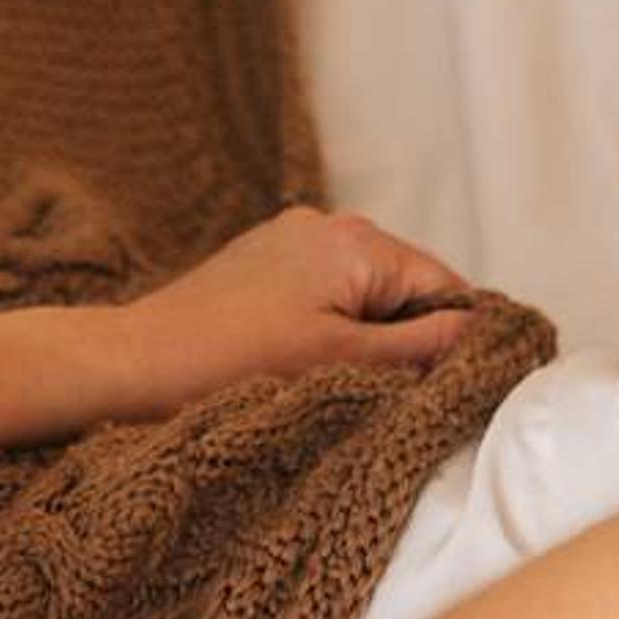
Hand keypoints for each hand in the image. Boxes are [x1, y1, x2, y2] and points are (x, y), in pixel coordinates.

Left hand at [100, 206, 472, 419]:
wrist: (137, 361)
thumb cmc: (234, 362)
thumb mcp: (343, 360)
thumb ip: (420, 344)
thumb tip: (480, 330)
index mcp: (358, 241)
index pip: (444, 283)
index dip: (461, 334)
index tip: (466, 382)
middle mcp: (329, 224)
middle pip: (405, 284)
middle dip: (412, 335)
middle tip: (404, 394)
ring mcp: (291, 239)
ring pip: (364, 291)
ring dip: (370, 335)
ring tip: (349, 382)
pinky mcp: (263, 261)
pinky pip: (324, 290)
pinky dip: (332, 324)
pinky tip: (309, 363)